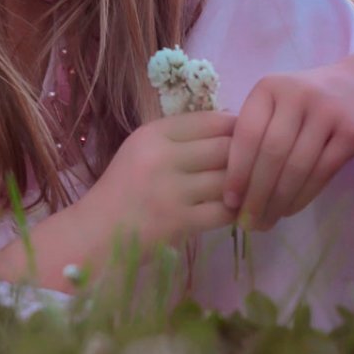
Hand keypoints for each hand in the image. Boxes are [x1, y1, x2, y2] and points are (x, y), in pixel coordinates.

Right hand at [86, 110, 239, 251]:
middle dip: (246, 157)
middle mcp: (162, 157)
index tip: (247, 137)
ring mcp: (172, 191)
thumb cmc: (123, 189)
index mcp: (152, 134)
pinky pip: (225, 211)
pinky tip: (238, 210)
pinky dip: (236, 211)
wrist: (97, 232)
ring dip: (244, 185)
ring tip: (250, 187)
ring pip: (229, 179)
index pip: (210, 120)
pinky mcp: (180, 221)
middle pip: (226, 147)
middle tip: (257, 165)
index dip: (236, 127)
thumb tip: (231, 127)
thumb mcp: (142, 150)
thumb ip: (179, 138)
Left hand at [223, 56, 353, 230]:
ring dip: (278, 201)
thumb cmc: (308, 102)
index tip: (230, 201)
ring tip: (266, 222)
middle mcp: (297, 95)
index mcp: (269, 88)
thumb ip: (256, 131)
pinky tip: (290, 210)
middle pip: (271, 154)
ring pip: (297, 166)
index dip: (237, 172)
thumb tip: (230, 187)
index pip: (247, 134)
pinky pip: (322, 172)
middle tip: (247, 223)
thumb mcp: (278, 103)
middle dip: (256, 193)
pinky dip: (303, 196)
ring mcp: (328, 111)